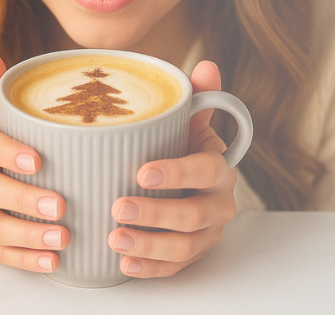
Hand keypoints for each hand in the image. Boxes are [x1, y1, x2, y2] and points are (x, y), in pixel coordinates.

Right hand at [0, 52, 68, 272]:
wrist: (2, 172)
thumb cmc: (18, 139)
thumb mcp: (15, 115)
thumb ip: (6, 92)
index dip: (8, 152)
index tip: (39, 161)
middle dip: (23, 200)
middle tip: (61, 207)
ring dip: (26, 234)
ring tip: (62, 239)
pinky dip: (23, 258)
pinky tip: (51, 261)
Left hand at [107, 60, 238, 277]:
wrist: (189, 187)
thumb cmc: (182, 151)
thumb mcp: (189, 125)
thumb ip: (196, 99)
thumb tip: (207, 65)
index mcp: (219, 167)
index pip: (205, 170)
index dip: (176, 173)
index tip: (141, 171)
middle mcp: (219, 203)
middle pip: (193, 215)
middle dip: (155, 213)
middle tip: (118, 207)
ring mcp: (207, 234)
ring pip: (184, 247)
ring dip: (149, 245)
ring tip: (115, 239)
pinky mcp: (192, 257)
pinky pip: (174, 268)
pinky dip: (149, 269)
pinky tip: (124, 265)